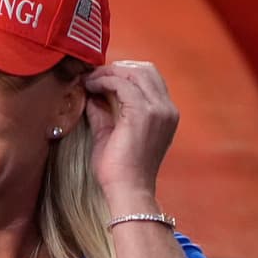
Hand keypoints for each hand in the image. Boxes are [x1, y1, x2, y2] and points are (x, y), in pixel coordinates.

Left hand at [83, 60, 178, 211]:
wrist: (128, 190)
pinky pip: (123, 84)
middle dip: (118, 68)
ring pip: (135, 72)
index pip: (149, 78)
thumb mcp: (111, 133)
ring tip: (90, 79)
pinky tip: (91, 86)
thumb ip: (104, 112)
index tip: (100, 77)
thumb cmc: (121, 170)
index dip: (124, 73)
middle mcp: (167, 108)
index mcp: (165, 114)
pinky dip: (105, 81)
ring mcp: (158, 110)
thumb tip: (91, 94)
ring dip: (110, 72)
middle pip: (146, 69)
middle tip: (94, 74)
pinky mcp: (143, 113)